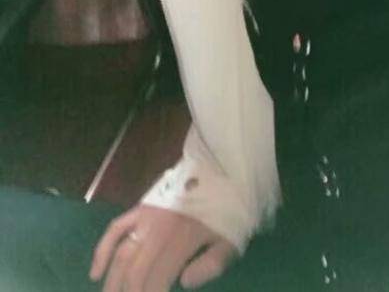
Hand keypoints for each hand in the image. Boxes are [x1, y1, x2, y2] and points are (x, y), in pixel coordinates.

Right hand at [89, 204, 237, 291]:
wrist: (224, 171)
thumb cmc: (229, 210)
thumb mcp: (231, 240)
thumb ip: (210, 265)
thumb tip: (183, 284)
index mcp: (183, 241)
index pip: (156, 281)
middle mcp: (159, 230)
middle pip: (134, 272)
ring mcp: (147, 217)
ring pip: (121, 255)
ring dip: (113, 282)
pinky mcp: (141, 206)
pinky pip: (115, 228)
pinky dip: (102, 251)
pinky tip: (95, 274)